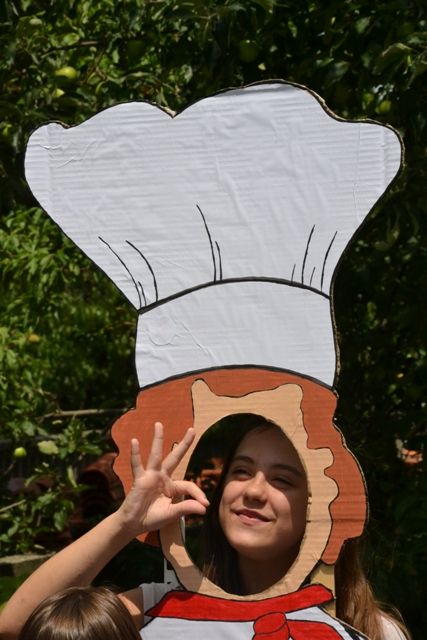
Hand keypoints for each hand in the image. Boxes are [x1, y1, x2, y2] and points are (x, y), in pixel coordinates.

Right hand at [116, 422, 208, 536]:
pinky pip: (137, 465)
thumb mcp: (172, 514)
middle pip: (175, 457)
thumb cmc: (152, 518)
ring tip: (159, 424)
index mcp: (172, 486)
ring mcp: (150, 476)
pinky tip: (135, 441)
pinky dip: (135, 454)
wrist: (133, 524)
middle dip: (184, 444)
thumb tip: (204, 507)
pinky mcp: (139, 480)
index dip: (198, 493)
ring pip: (156, 455)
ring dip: (158, 440)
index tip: (205, 503)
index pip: (188, 484)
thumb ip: (186, 508)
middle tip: (193, 429)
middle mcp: (162, 477)